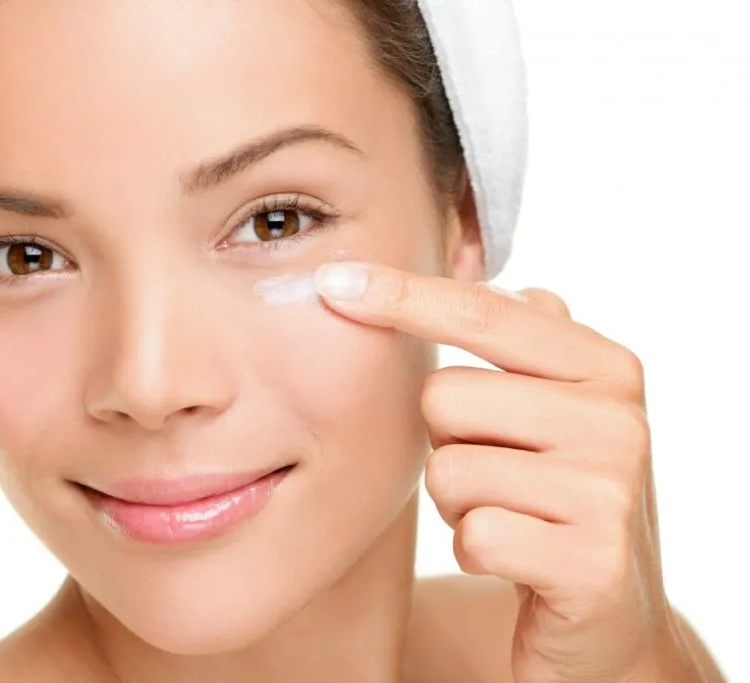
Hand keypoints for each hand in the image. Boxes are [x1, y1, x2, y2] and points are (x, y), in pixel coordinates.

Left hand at [313, 262, 704, 682]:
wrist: (608, 615)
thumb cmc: (556, 497)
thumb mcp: (554, 410)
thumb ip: (524, 340)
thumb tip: (480, 266)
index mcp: (605, 367)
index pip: (483, 312)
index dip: (402, 295)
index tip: (332, 282)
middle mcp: (617, 419)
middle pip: (443, 398)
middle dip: (446, 442)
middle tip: (496, 475)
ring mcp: (610, 492)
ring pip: (448, 471)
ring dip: (459, 503)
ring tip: (510, 516)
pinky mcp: (591, 563)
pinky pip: (472, 535)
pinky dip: (475, 550)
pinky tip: (515, 560)